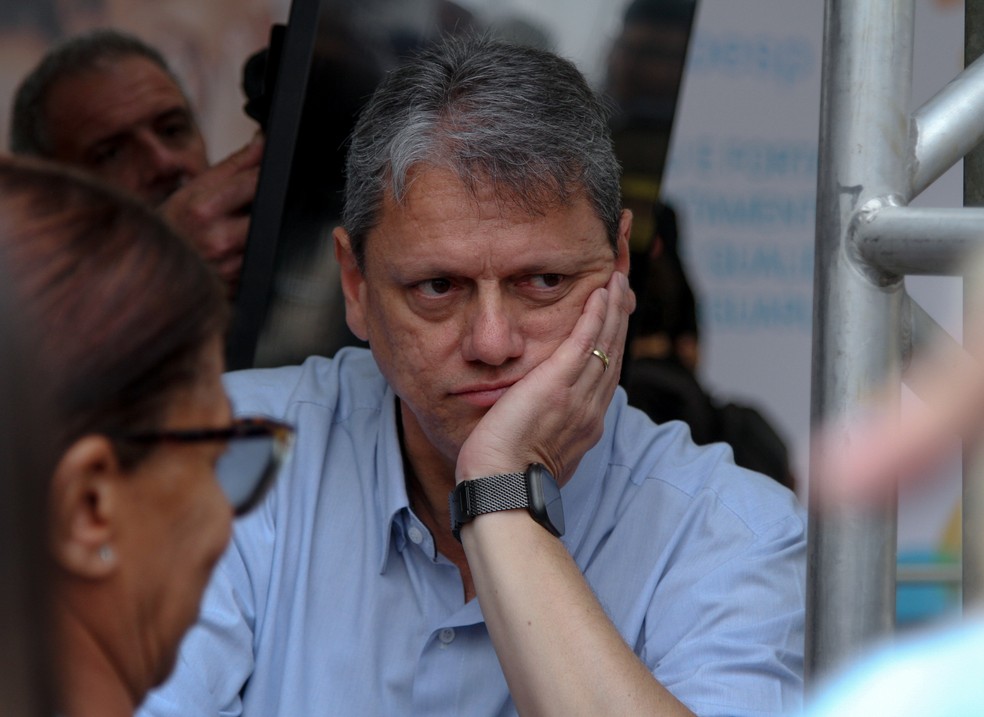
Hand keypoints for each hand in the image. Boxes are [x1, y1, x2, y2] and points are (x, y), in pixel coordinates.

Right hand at [160, 137, 262, 295]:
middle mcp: (215, 236)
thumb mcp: (194, 189)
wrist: (149, 265)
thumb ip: (233, 166)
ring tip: (241, 226)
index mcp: (201, 207)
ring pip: (267, 236)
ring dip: (264, 227)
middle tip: (254, 203)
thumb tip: (263, 142)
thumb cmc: (171, 224)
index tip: (273, 168)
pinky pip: (261, 259)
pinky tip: (241, 246)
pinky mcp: (236, 282)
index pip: (253, 181)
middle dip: (267, 203)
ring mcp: (228, 264)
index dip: (268, 172)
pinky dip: (258, 249)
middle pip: (266, 210)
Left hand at [456, 271, 634, 484]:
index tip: (614, 321)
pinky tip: (601, 293)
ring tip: (616, 279)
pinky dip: (596, 315)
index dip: (612, 344)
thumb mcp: (534, 453)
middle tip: (622, 288)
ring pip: (605, 342)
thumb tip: (537, 427)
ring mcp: (577, 395)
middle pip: (613, 353)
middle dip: (619, 318)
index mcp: (585, 425)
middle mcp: (590, 408)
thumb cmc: (505, 478)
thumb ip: (544, 432)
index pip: (605, 375)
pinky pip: (585, 340)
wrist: (500, 488)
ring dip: (613, 307)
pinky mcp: (558, 383)